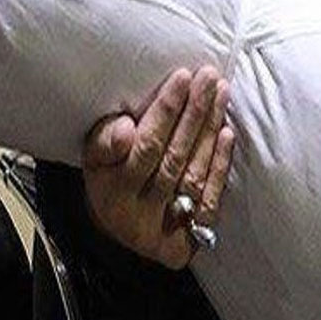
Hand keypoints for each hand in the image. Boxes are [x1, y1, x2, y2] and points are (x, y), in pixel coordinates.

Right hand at [82, 66, 233, 268]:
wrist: (118, 228)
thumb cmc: (109, 178)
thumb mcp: (94, 159)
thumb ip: (105, 141)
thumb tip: (125, 128)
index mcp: (111, 193)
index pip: (146, 147)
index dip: (166, 112)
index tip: (182, 77)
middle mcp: (138, 216)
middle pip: (174, 158)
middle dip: (194, 114)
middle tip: (208, 77)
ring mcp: (165, 231)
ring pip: (193, 175)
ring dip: (210, 131)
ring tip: (220, 94)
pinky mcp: (188, 242)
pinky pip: (209, 200)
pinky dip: (219, 165)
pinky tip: (227, 133)